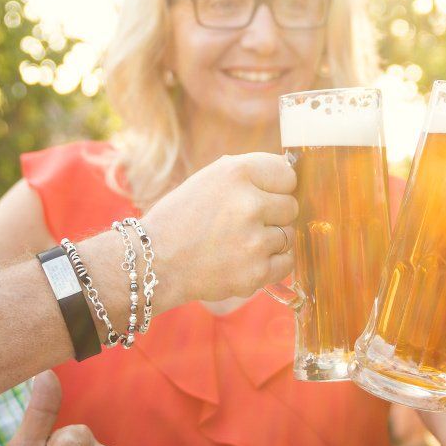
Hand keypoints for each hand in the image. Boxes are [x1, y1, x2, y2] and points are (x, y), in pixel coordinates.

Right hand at [141, 152, 297, 307]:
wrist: (154, 262)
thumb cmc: (183, 217)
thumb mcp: (210, 179)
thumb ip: (250, 173)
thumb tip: (290, 173)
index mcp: (236, 172)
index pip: (288, 174)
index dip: (274, 187)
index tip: (258, 196)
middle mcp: (249, 203)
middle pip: (291, 207)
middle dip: (273, 215)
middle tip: (242, 224)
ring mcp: (253, 240)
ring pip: (288, 236)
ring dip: (270, 241)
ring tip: (236, 243)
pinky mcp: (255, 272)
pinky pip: (286, 263)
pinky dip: (270, 265)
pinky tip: (244, 260)